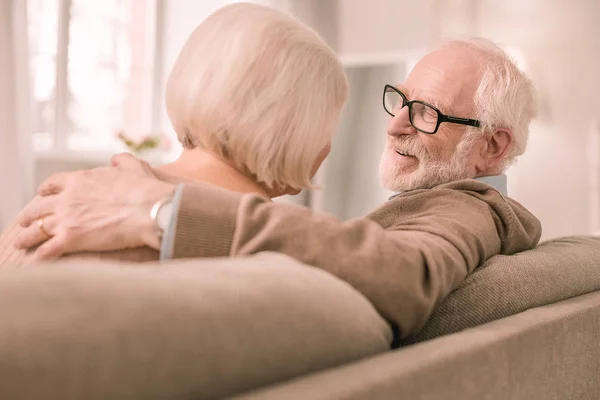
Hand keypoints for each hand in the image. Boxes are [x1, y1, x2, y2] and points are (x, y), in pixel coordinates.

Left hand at [15, 153, 175, 259]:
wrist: (150, 209)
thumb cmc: (145, 189)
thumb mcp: (134, 166)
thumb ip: (122, 161)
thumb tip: (116, 160)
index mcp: (81, 180)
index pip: (54, 182)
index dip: (46, 189)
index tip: (41, 193)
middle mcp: (68, 198)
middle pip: (39, 207)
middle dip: (30, 216)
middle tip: (25, 222)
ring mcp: (67, 219)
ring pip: (37, 229)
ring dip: (27, 237)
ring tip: (20, 243)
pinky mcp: (71, 239)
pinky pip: (46, 251)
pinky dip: (38, 258)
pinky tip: (34, 263)